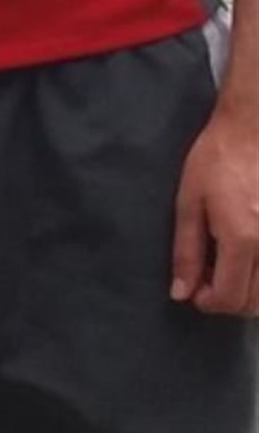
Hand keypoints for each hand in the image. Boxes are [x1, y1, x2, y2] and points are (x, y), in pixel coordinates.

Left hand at [171, 108, 258, 315]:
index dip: (208, 303)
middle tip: (212, 281)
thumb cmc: (218, 158)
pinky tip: (252, 259)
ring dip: (252, 293)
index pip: (230, 298)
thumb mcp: (190, 201)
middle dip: (230, 302)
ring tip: (232, 270)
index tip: (196, 291)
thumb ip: (186, 251)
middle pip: (256, 303)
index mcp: (241, 238)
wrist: (253, 128)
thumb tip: (181, 292)